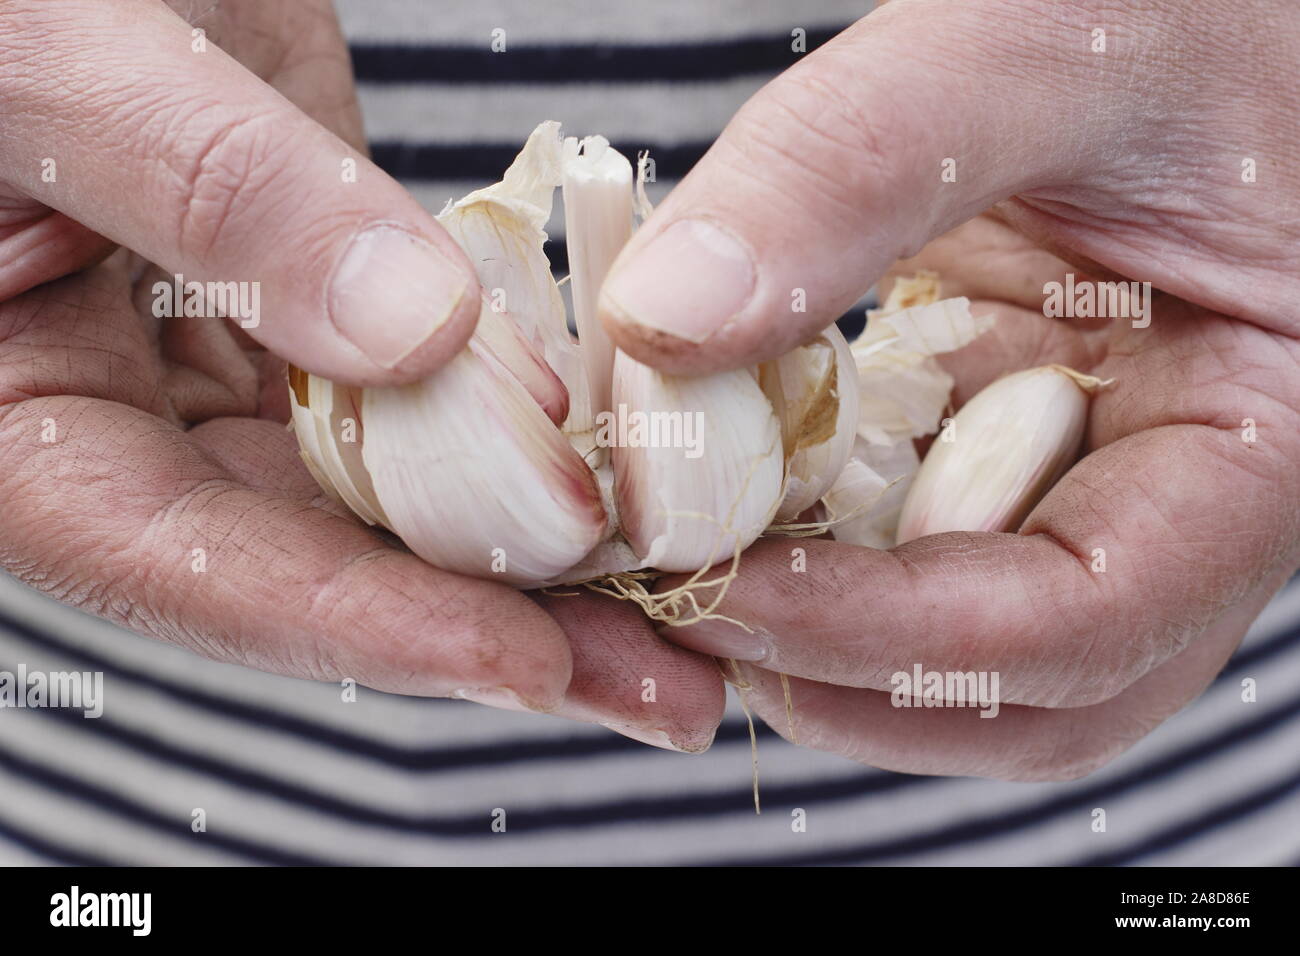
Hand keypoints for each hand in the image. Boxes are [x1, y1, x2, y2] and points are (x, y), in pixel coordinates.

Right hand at [0, 0, 723, 750]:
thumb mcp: (54, 64)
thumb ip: (217, 192)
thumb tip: (416, 336)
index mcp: (19, 414)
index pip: (184, 562)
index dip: (359, 623)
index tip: (523, 658)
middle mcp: (134, 415)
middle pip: (318, 563)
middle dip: (487, 627)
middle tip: (653, 685)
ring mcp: (243, 361)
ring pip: (395, 489)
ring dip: (534, 553)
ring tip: (674, 610)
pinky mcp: (328, 300)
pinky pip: (437, 384)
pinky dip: (530, 429)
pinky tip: (630, 474)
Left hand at [600, 0, 1299, 776]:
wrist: (1180, 10)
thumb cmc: (1181, 10)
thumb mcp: (1038, 50)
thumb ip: (857, 167)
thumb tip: (659, 320)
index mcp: (1253, 450)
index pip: (1089, 621)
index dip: (895, 637)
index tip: (722, 592)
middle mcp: (1169, 505)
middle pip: (1014, 691)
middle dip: (835, 676)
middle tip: (672, 615)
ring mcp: (1074, 486)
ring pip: (943, 647)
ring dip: (797, 634)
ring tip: (665, 570)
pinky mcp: (990, 449)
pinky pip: (892, 541)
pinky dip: (793, 539)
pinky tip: (699, 489)